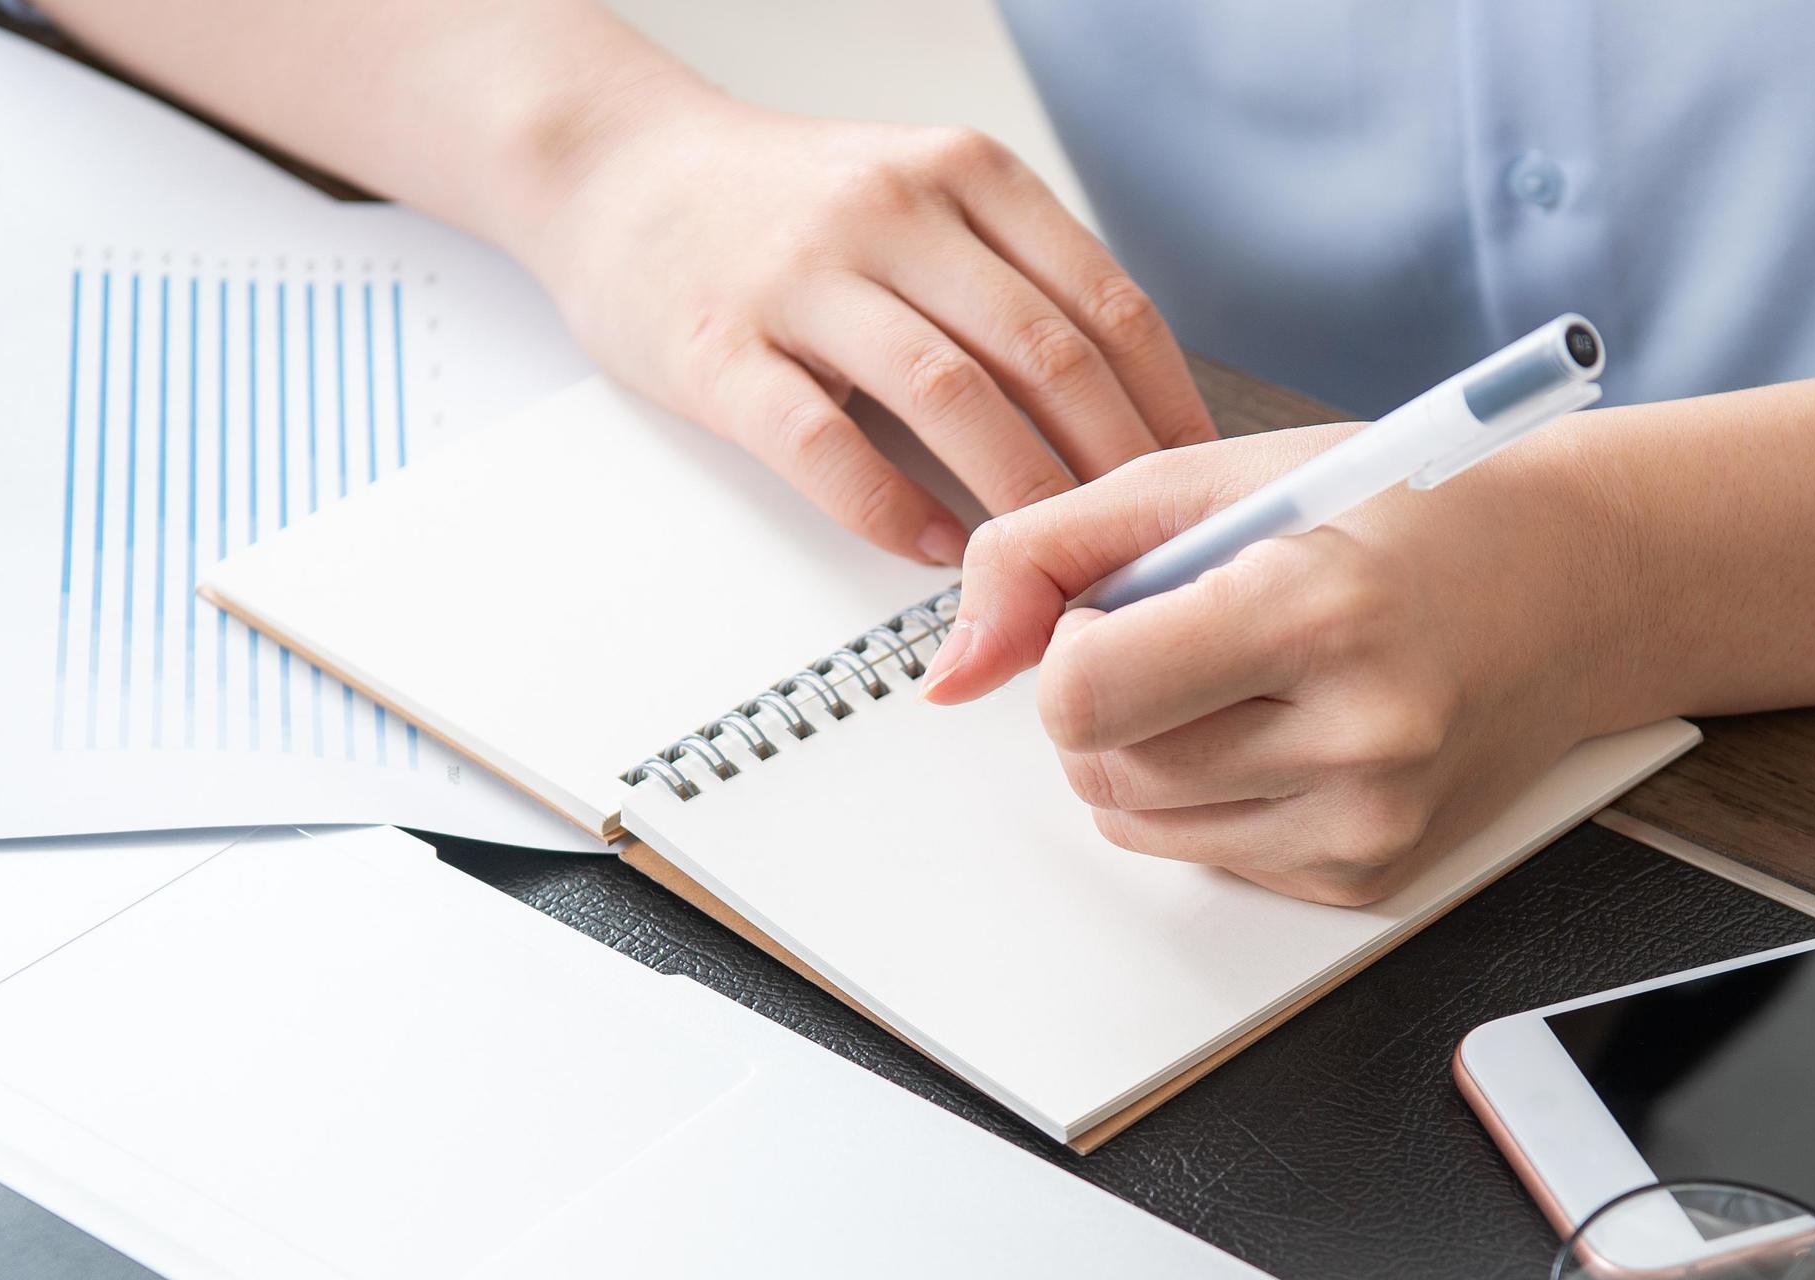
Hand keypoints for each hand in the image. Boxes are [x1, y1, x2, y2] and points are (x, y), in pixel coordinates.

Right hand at [524, 84, 1216, 564]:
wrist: (614, 171)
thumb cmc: (781, 211)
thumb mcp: (922, 201)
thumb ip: (1016, 282)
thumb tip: (1132, 416)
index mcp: (965, 176)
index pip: (1107, 303)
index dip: (1167, 411)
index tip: (1200, 492)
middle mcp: (892, 211)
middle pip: (1045, 357)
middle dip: (1113, 474)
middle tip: (1145, 559)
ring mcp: (802, 278)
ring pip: (950, 399)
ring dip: (1020, 501)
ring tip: (1057, 572)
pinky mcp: (722, 350)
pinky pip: (826, 447)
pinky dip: (894, 512)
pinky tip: (937, 553)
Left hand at [926, 424, 1639, 905]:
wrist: (1577, 588)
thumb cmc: (1412, 517)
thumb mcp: (1225, 482)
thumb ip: (1055, 549)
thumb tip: (947, 670)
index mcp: (1319, 610)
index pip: (1084, 694)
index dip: (1067, 653)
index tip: (1115, 613)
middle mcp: (1357, 735)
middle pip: (1101, 770)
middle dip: (1103, 704)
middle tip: (1189, 634)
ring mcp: (1369, 824)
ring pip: (1138, 825)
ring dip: (1147, 753)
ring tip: (1241, 675)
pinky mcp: (1369, 878)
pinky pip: (1210, 856)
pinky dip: (1215, 795)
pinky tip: (1292, 727)